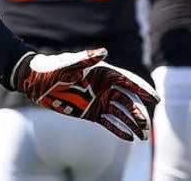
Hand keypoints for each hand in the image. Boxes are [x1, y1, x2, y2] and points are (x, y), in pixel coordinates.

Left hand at [11, 48, 157, 140]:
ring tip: (142, 135)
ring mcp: (98, 100)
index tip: (156, 99)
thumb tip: (104, 52)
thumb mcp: (67, 63)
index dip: (143, 89)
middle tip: (146, 124)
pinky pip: (109, 123)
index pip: (128, 81)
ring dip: (133, 123)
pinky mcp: (90, 112)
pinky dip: (119, 130)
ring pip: (121, 113)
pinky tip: (129, 138)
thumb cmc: (51, 68)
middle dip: (139, 111)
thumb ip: (86, 59)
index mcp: (103, 73)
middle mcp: (104, 88)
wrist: (34, 81)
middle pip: (128, 100)